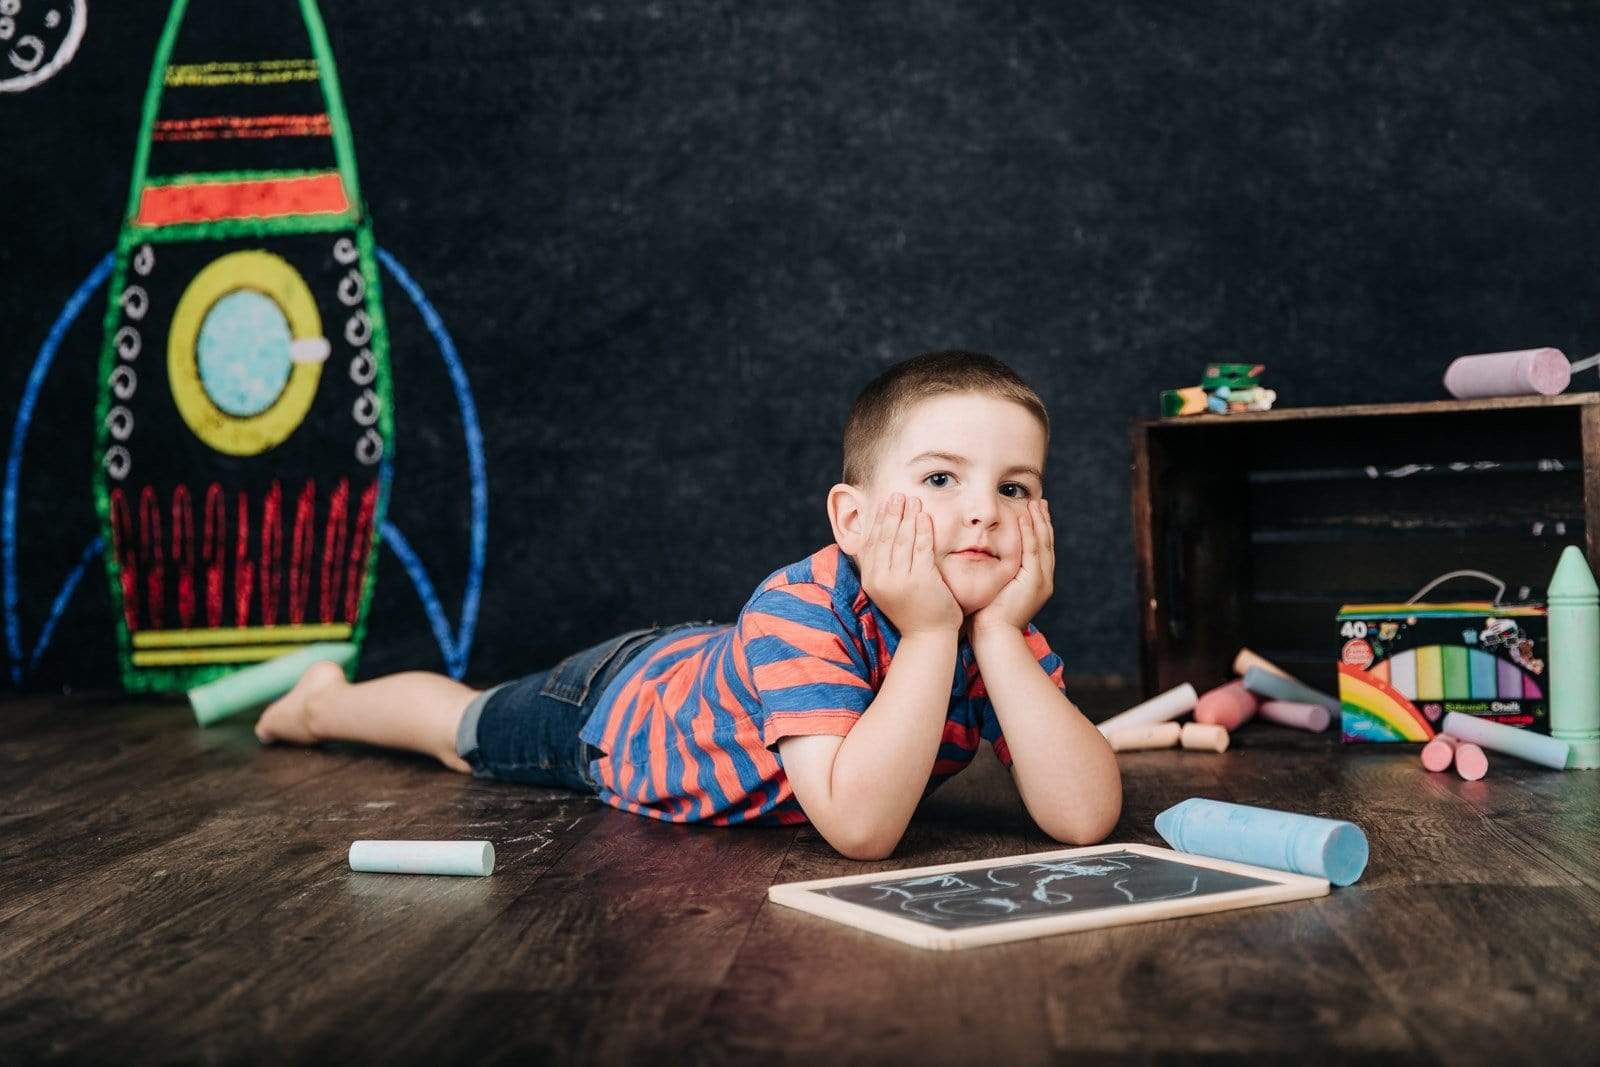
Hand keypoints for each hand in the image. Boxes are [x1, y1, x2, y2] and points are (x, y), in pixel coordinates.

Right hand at [859, 492, 962, 636]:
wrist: (927, 637)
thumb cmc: (911, 611)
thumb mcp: (888, 589)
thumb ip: (882, 568)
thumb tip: (877, 542)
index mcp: (870, 580)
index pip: (872, 544)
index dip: (878, 522)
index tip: (884, 505)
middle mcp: (881, 579)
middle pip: (885, 538)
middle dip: (891, 514)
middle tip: (897, 495)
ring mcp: (900, 581)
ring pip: (902, 540)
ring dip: (907, 517)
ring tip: (912, 500)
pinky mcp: (920, 581)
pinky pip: (921, 549)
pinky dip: (922, 530)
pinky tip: (924, 516)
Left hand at [967, 499, 1053, 637]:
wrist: (995, 636)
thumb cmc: (989, 617)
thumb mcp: (996, 591)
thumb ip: (997, 575)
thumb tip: (985, 562)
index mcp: (1036, 583)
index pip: (1040, 550)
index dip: (1039, 529)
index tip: (1034, 512)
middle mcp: (1043, 580)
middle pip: (1047, 543)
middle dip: (1043, 521)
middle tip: (1040, 502)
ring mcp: (1041, 580)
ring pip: (1043, 543)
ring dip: (1039, 521)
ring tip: (1035, 503)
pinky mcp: (1033, 580)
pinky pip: (1033, 550)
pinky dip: (1030, 532)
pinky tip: (1025, 518)